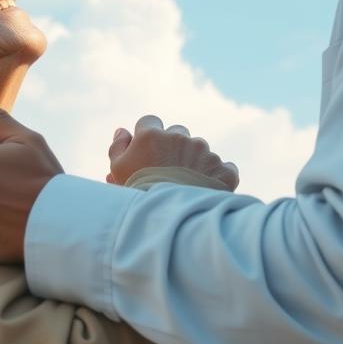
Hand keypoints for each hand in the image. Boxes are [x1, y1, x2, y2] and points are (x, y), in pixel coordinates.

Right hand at [108, 115, 238, 188]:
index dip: (147, 137)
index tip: (147, 153)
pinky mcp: (224, 169)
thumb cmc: (139, 194)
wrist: (171, 221)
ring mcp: (205, 152)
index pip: (149, 122)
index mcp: (153, 135)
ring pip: (199, 149)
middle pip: (177, 133)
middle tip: (167, 171)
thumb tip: (123, 131)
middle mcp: (181, 138)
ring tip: (185, 185)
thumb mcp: (118, 171)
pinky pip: (223, 167)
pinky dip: (216, 176)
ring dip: (194, 161)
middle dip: (172, 147)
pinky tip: (206, 190)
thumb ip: (118, 147)